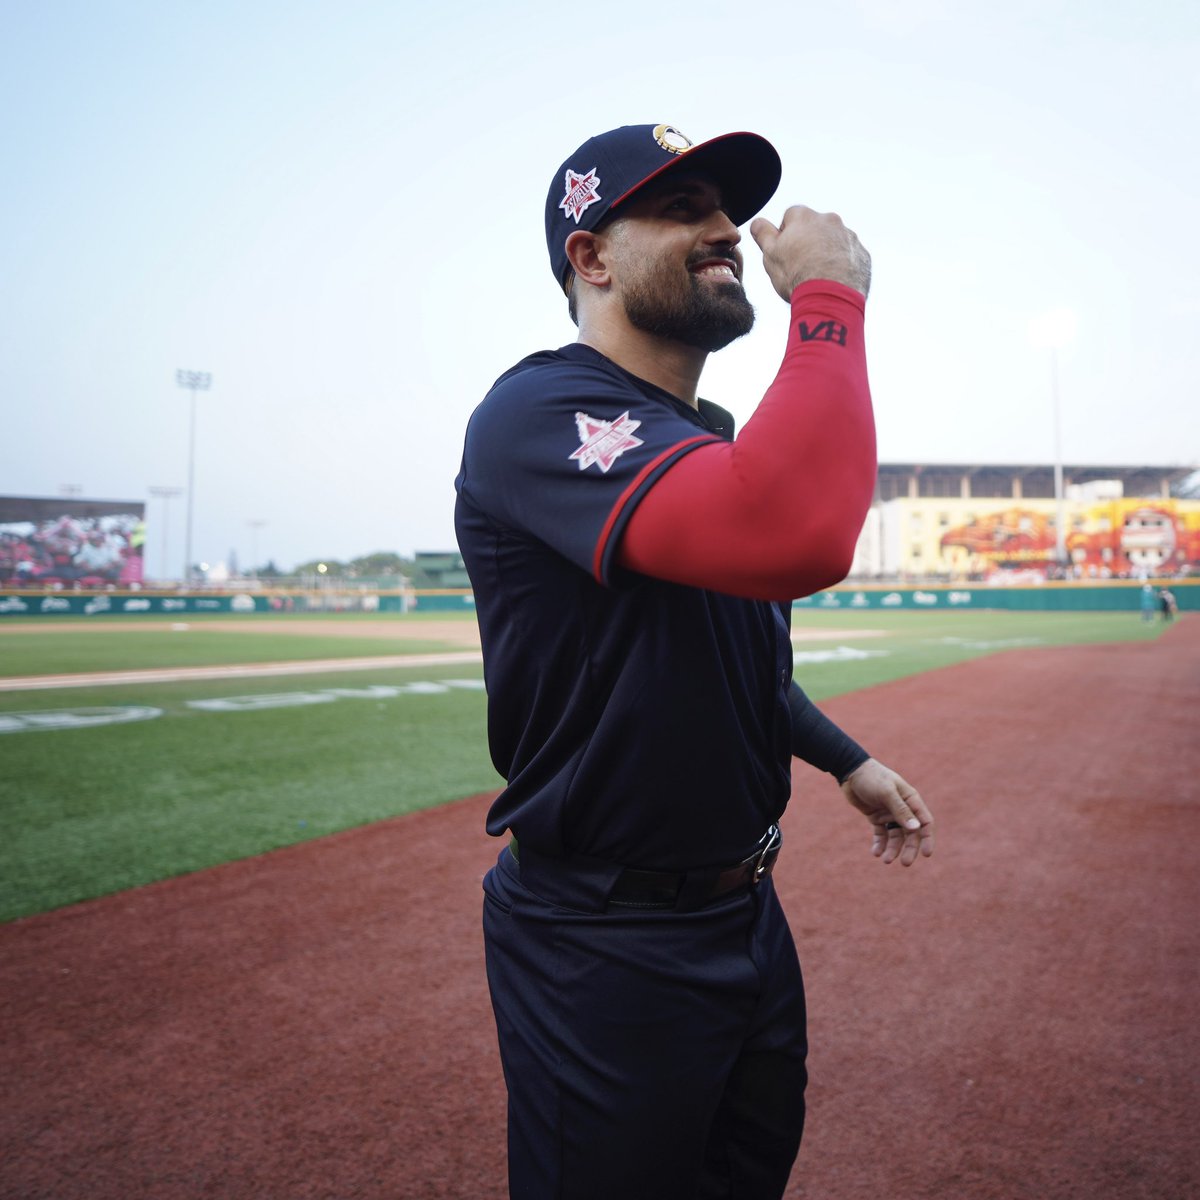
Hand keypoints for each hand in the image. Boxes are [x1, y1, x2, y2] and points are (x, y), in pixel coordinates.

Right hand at [750, 205, 871, 300]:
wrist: (830, 298)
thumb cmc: (796, 275)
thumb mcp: (770, 254)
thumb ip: (763, 234)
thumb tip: (757, 222)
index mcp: (805, 217)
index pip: (790, 217)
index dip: (785, 235)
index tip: (785, 253)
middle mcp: (830, 220)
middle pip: (814, 228)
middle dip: (808, 242)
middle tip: (801, 267)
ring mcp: (850, 237)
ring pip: (834, 241)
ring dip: (826, 254)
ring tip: (818, 277)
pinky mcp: (863, 255)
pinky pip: (850, 257)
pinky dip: (842, 266)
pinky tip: (833, 283)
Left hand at [839, 758, 933, 866]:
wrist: (849, 772)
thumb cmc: (871, 777)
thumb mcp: (886, 792)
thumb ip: (900, 810)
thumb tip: (915, 828)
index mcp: (911, 800)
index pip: (925, 822)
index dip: (928, 838)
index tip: (926, 854)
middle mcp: (903, 809)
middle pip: (911, 834)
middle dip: (908, 849)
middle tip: (904, 863)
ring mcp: (889, 814)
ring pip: (895, 837)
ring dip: (892, 849)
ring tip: (885, 860)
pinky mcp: (876, 818)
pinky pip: (881, 834)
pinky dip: (880, 844)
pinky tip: (875, 852)